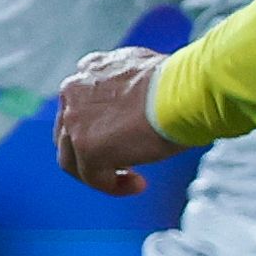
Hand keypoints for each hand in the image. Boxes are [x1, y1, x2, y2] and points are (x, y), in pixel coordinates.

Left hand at [53, 46, 182, 197]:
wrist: (186, 92)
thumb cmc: (182, 84)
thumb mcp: (147, 71)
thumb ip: (127, 86)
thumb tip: (135, 105)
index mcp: (89, 69)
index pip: (79, 105)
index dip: (97, 126)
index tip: (121, 137)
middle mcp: (74, 90)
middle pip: (68, 133)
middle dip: (92, 152)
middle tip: (124, 163)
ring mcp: (76, 121)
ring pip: (73, 160)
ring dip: (100, 173)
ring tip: (132, 177)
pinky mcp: (87, 148)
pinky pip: (93, 178)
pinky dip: (114, 186)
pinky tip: (139, 184)